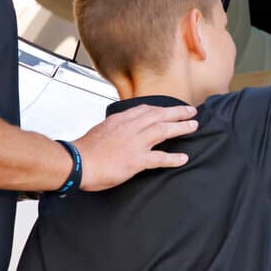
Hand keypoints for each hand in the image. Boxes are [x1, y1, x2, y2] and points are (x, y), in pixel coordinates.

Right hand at [71, 104, 197, 190]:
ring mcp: (135, 143)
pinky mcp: (136, 160)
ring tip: (194, 126)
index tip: (170, 108)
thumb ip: (115, 127)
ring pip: (164, 130)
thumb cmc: (85, 149)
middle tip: (191, 111)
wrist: (77, 162)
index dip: (161, 108)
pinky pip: (160, 158)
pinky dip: (173, 158)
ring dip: (181, 127)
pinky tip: (183, 159)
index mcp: (121, 119)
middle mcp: (130, 127)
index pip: (145, 109)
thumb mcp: (101, 129)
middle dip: (177, 112)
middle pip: (159, 115)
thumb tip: (121, 129)